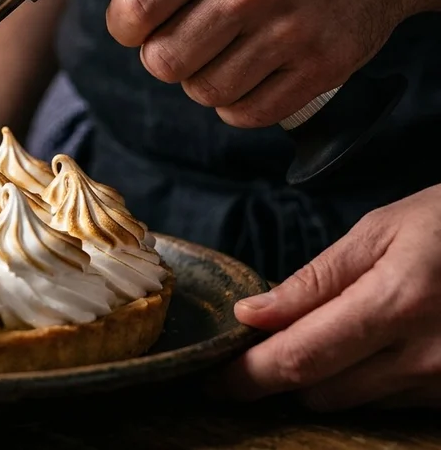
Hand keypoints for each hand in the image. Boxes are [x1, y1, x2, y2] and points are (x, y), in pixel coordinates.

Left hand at [101, 0, 433, 127]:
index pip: (136, 7)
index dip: (124, 20)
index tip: (138, 15)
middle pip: (163, 60)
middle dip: (159, 51)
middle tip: (177, 32)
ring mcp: (290, 32)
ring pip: (203, 90)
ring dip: (198, 75)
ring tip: (213, 48)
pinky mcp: (321, 66)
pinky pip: (247, 112)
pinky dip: (236, 100)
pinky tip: (242, 68)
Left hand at [218, 184, 440, 409]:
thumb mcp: (383, 231)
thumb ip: (316, 279)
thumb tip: (253, 316)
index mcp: (396, 302)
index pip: (299, 358)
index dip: (247, 376)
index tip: (213, 378)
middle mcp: (424, 354)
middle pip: (319, 391)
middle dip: (281, 372)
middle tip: (264, 344)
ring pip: (353, 401)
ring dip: (327, 375)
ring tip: (334, 330)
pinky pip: (392, 402)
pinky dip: (370, 379)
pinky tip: (379, 343)